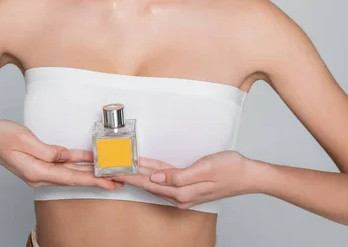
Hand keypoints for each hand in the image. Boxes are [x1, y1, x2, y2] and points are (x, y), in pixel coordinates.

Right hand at [0, 120, 123, 190]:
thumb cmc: (2, 138)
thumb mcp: (25, 141)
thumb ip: (46, 150)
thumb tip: (63, 156)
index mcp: (38, 172)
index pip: (71, 178)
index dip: (92, 180)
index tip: (109, 183)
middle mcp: (42, 174)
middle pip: (75, 177)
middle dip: (98, 179)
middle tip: (119, 181)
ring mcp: (42, 169)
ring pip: (72, 171)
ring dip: (91, 171)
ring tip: (111, 173)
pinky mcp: (43, 162)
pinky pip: (65, 163)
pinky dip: (79, 161)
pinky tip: (91, 160)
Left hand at [105, 151, 250, 208]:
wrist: (247, 174)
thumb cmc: (229, 170)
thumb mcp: (204, 169)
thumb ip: (178, 176)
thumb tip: (156, 177)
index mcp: (181, 192)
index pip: (148, 183)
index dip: (130, 176)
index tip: (114, 170)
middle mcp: (180, 194)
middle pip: (148, 183)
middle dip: (130, 175)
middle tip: (112, 166)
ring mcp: (184, 190)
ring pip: (155, 180)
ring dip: (139, 173)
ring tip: (123, 165)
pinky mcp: (188, 183)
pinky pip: (166, 176)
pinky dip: (154, 170)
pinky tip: (146, 165)